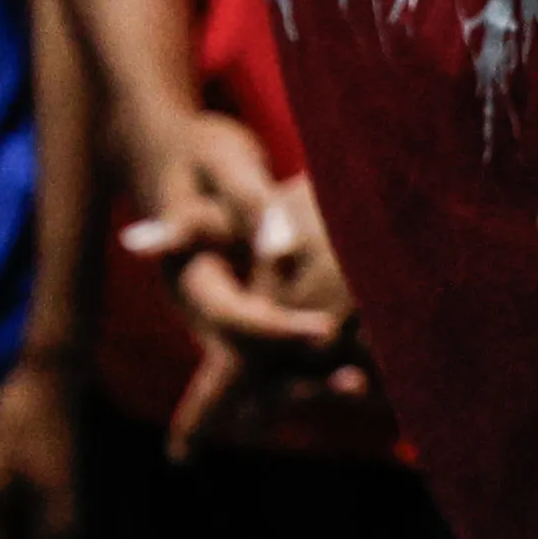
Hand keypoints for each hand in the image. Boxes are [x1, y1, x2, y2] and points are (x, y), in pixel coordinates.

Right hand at [121, 114, 376, 451]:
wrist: (171, 159)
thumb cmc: (202, 155)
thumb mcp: (221, 164)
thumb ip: (250, 203)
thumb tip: (284, 248)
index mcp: (187, 274)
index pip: (233, 317)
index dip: (279, 327)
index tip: (327, 327)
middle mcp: (199, 308)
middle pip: (245, 360)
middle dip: (298, 376)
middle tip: (356, 382)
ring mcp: (220, 318)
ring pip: (260, 369)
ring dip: (310, 379)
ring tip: (364, 383)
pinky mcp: (246, 315)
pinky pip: (275, 353)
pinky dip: (315, 363)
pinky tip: (366, 363)